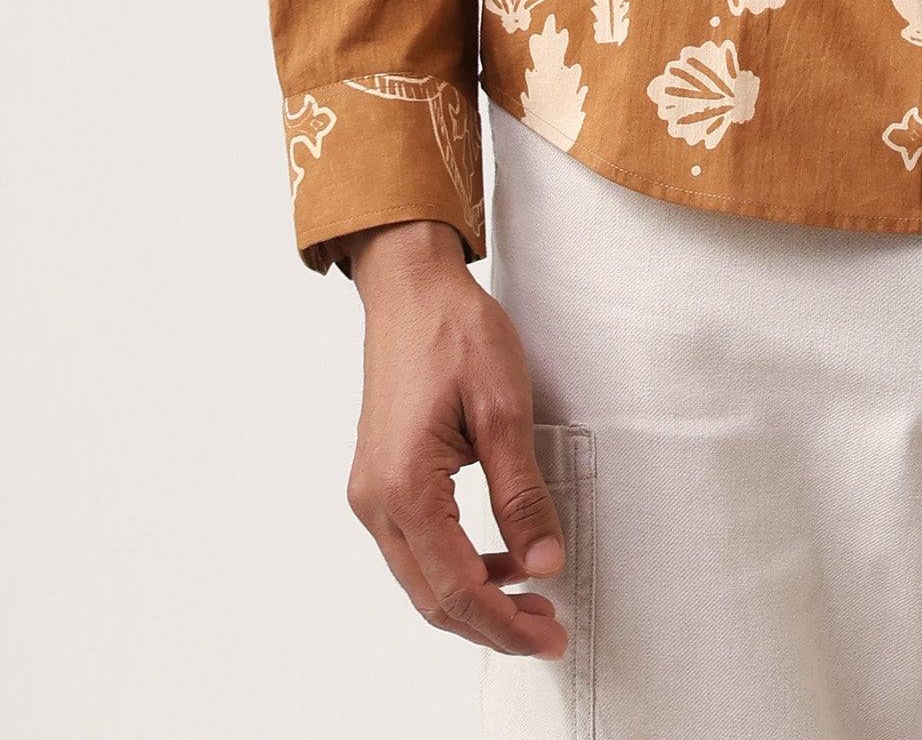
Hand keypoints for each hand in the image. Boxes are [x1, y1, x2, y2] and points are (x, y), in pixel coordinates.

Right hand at [341, 219, 568, 659]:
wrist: (410, 287)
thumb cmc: (453, 332)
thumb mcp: (504, 408)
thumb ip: (522, 494)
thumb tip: (544, 561)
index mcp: (405, 487)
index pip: (458, 588)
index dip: (506, 624)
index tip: (550, 635)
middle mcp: (376, 501)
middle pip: (434, 597)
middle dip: (493, 624)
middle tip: (548, 628)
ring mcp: (371, 493)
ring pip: (422, 579)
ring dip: (475, 598)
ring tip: (531, 598)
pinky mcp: (379, 481)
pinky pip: (416, 548)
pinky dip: (456, 567)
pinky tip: (498, 558)